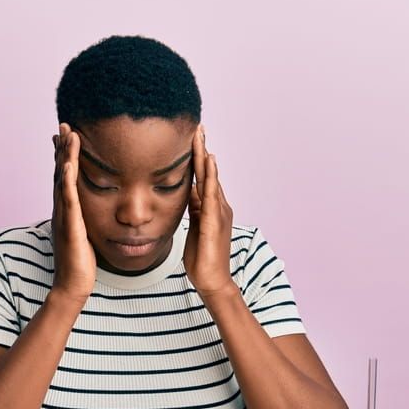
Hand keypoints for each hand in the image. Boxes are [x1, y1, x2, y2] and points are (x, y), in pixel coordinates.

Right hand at [50, 123, 95, 304]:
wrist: (73, 285)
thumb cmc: (81, 262)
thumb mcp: (86, 233)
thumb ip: (86, 219)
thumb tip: (95, 209)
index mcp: (67, 210)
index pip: (66, 177)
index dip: (65, 155)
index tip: (67, 134)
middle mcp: (62, 210)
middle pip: (60, 173)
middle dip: (61, 148)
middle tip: (63, 124)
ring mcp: (64, 217)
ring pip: (63, 181)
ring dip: (64, 157)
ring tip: (67, 135)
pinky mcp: (70, 227)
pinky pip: (68, 201)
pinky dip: (68, 181)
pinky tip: (69, 165)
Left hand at [184, 125, 237, 298]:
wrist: (212, 281)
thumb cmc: (202, 258)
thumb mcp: (194, 227)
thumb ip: (194, 210)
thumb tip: (189, 193)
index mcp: (210, 207)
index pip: (202, 177)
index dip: (196, 158)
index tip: (191, 138)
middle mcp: (218, 206)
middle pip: (207, 172)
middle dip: (201, 149)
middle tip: (197, 126)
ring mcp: (218, 212)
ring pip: (210, 178)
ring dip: (204, 156)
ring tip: (200, 135)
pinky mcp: (215, 221)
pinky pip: (212, 194)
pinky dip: (210, 176)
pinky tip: (208, 161)